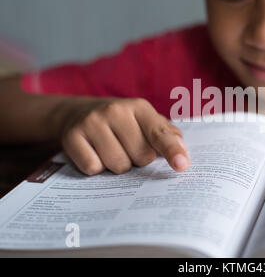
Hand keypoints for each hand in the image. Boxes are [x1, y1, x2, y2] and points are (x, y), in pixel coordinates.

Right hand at [59, 98, 188, 175]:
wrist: (76, 113)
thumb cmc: (122, 123)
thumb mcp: (145, 121)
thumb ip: (166, 135)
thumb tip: (181, 150)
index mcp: (140, 107)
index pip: (160, 133)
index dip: (172, 150)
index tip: (181, 165)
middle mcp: (115, 110)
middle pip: (141, 157)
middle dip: (139, 160)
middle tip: (128, 147)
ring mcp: (92, 122)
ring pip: (118, 165)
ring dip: (118, 166)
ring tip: (112, 150)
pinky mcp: (72, 137)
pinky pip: (93, 168)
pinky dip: (96, 167)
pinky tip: (94, 153)